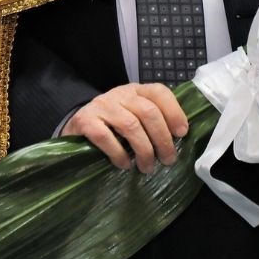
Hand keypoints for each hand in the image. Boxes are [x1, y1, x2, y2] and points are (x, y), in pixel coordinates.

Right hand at [60, 83, 187, 173]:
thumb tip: (179, 140)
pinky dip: (118, 153)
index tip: (182, 134)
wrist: (76, 126)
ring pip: (131, 125)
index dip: (174, 112)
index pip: (159, 92)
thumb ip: (152, 120)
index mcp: (136, 91)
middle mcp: (120, 94)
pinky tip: (124, 164)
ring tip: (147, 167)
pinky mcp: (85, 120)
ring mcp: (102, 105)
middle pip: (148, 112)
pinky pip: (105, 136)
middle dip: (162, 139)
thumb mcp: (133, 115)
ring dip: (144, 150)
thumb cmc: (112, 125)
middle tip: (167, 160)